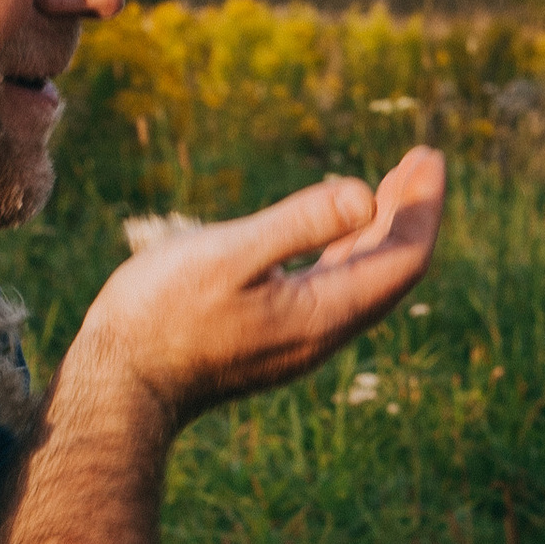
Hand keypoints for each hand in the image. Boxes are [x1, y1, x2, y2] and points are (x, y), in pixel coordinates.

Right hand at [83, 149, 445, 425]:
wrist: (116, 388)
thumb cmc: (160, 316)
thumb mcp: (228, 256)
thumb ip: (298, 225)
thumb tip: (365, 194)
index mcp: (323, 313)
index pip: (404, 259)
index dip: (423, 206)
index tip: (428, 155)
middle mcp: (323, 331)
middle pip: (392, 268)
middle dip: (411, 211)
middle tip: (423, 158)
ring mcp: (300, 337)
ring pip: (364, 277)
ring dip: (383, 228)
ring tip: (395, 184)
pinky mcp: (275, 336)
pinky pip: (333, 286)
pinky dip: (350, 248)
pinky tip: (340, 228)